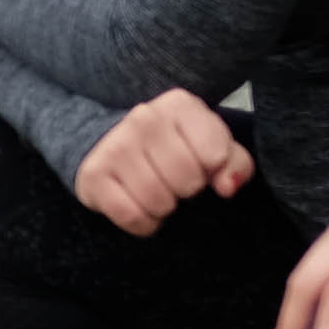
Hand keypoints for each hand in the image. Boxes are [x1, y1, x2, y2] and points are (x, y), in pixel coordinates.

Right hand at [75, 87, 252, 235]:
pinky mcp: (94, 175)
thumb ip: (234, 162)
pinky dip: (143, 223)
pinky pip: (132, 217)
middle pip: (188, 181)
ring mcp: (116, 146)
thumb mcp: (210, 145)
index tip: (201, 166)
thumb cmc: (172, 147)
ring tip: (158, 194)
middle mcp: (144, 118)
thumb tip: (228, 187)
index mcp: (179, 105)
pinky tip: (141, 207)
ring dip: (164, 209)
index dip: (213, 171)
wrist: (110, 143)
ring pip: (159, 202)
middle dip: (187, 191)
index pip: (215, 155)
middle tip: (176, 182)